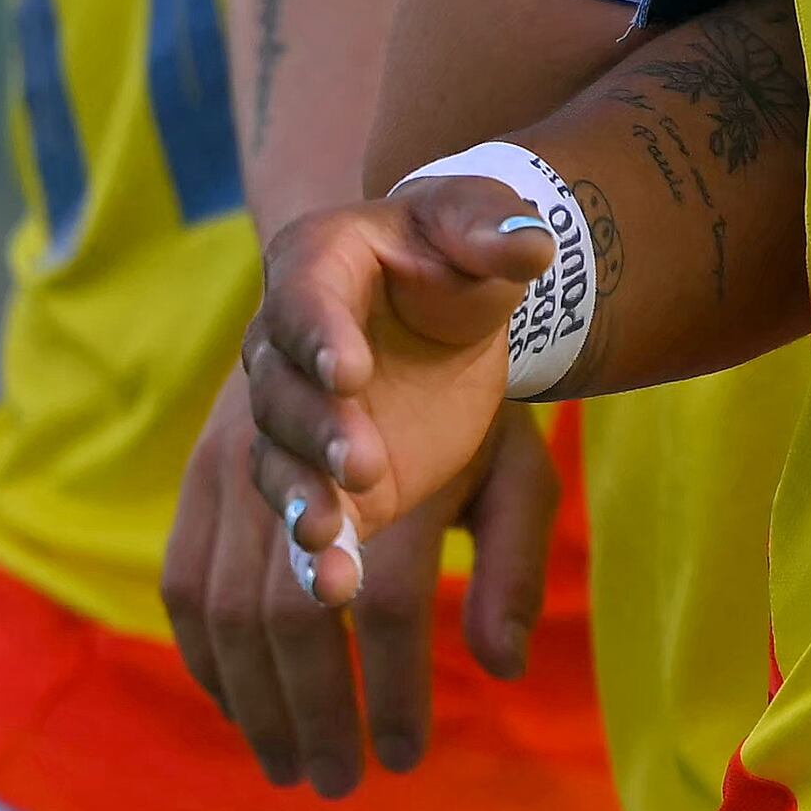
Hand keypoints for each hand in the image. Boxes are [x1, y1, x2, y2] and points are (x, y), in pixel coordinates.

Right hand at [163, 373, 559, 794]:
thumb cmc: (466, 408)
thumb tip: (502, 667)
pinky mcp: (199, 472)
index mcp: (396, 471)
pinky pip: (183, 582)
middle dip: (315, 714)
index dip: (394, 691)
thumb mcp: (517, 469)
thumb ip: (514, 564)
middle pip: (293, 619)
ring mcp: (238, 464)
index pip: (389, 606)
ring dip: (253, 705)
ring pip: (227, 609)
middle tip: (339, 782)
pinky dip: (205, 657)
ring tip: (286, 766)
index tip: (406, 757)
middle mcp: (304, 467)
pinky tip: (239, 709)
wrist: (382, 292)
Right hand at [231, 176, 554, 608]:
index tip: (350, 371)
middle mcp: (284, 348)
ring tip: (328, 547)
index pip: (304, 303)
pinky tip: (335, 589)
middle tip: (361, 466)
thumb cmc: (458, 250)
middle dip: (318, 434)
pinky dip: (314, 558)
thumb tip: (531, 246)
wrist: (447, 303)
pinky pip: (304, 521)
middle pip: (283, 397)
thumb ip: (497, 231)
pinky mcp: (321, 482)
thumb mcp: (479, 221)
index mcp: (314, 267)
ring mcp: (295, 421)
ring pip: (279, 467)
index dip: (320, 337)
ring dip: (301, 507)